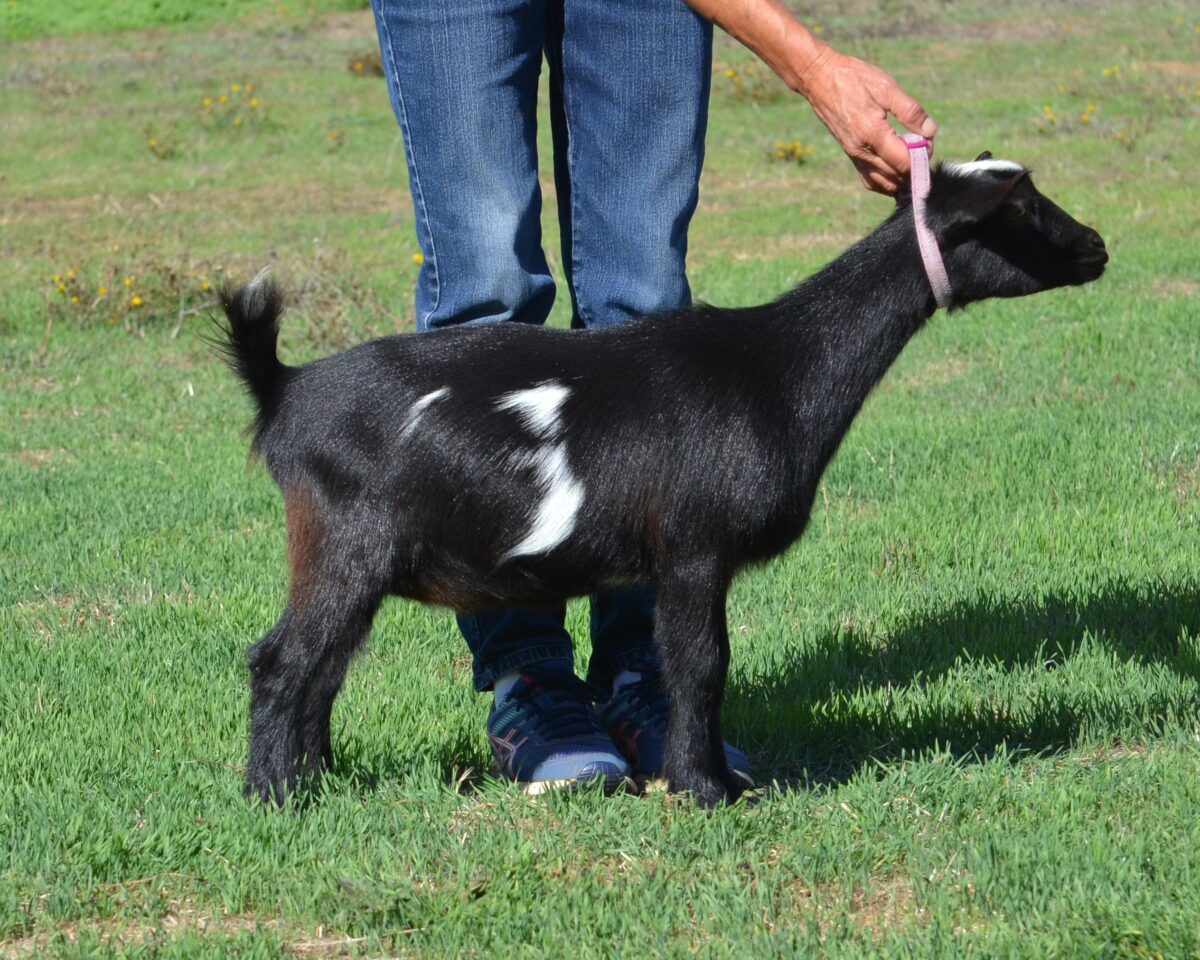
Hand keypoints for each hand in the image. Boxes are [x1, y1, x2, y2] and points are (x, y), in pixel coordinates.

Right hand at [798, 45, 936, 194]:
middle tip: (923, 146)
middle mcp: (861, 151)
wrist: (819, 79)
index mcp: (872, 134)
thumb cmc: (853, 79)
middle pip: (896, 176)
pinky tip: (895, 169)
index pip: (904, 162)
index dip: (922, 156)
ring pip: (884, 184)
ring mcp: (854, 156)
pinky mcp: (850, 155)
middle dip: (915, 166)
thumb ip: (910, 112)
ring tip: (912, 157)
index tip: (928, 141)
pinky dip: (886, 181)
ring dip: (902, 177)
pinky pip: (870, 180)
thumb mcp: (887, 88)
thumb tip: (930, 131)